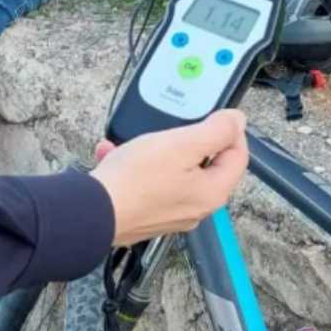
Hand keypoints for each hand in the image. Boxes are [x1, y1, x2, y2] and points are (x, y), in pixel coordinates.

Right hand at [91, 110, 248, 246]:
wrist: (91, 212)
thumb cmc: (134, 181)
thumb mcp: (180, 144)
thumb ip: (215, 131)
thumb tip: (236, 121)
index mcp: (211, 193)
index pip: (238, 156)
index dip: (231, 130)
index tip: (216, 115)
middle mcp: (195, 208)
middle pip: (205, 165)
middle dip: (185, 141)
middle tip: (169, 128)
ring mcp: (169, 214)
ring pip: (172, 172)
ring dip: (154, 151)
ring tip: (132, 141)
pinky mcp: (146, 215)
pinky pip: (147, 184)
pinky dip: (134, 167)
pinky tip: (113, 156)